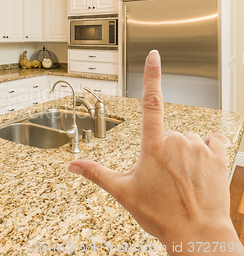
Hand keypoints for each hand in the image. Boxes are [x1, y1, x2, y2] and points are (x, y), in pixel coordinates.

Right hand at [67, 50, 239, 253]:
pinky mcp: (219, 156)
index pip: (150, 101)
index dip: (152, 75)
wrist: (197, 234)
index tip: (154, 55)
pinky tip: (200, 168)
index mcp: (153, 145)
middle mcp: (178, 140)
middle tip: (162, 178)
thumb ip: (95, 173)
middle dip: (162, 150)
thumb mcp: (123, 192)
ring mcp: (200, 147)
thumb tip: (72, 165)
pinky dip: (206, 150)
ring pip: (187, 139)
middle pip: (166, 133)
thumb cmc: (161, 214)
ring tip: (181, 180)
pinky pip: (212, 141)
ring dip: (183, 153)